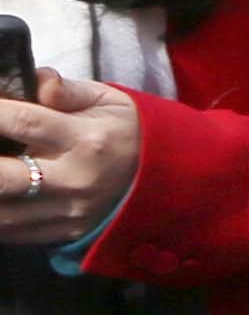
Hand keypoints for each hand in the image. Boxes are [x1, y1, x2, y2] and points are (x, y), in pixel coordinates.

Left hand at [0, 75, 143, 255]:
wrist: (167, 181)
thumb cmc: (128, 132)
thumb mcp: (109, 100)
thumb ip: (67, 90)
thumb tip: (35, 80)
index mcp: (85, 139)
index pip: (20, 121)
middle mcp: (73, 179)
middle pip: (1, 177)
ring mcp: (66, 212)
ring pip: (0, 212)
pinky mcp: (62, 234)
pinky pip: (11, 233)